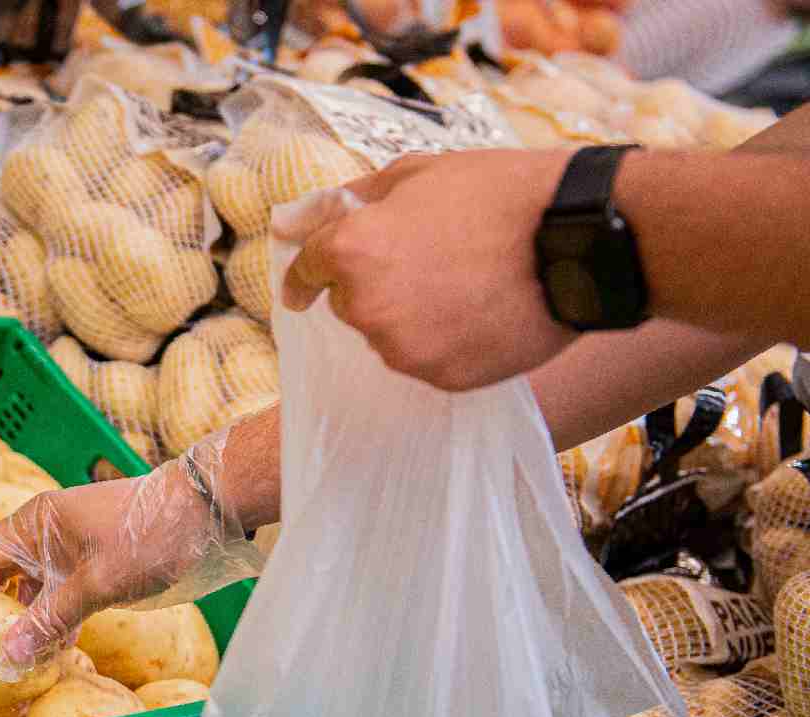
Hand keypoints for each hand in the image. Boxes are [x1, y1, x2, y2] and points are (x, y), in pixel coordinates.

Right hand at [0, 435, 261, 672]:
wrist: (208, 511)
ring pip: (23, 589)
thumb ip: (48, 621)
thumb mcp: (97, 583)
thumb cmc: (151, 535)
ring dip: (9, 620)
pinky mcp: (92, 566)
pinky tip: (42, 652)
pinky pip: (54, 596)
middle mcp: (42, 535)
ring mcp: (68, 551)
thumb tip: (1, 660)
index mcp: (31, 525)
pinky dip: (44, 622)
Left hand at [276, 150, 578, 391]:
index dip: (308, 274)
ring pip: (389, 335)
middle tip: (432, 259)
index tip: (306, 284)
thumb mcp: (420, 172)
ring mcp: (404, 349)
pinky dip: (445, 341)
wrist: (579, 239)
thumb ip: (354, 198)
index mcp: (353, 250)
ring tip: (466, 284)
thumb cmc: (501, 195)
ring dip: (411, 316)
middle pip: (351, 304)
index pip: (306, 271)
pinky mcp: (442, 378)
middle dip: (377, 284)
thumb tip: (303, 218)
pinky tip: (482, 311)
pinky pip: (428, 360)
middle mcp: (367, 306)